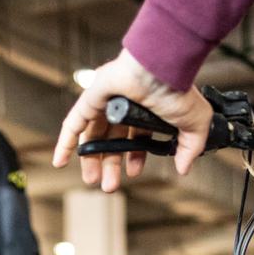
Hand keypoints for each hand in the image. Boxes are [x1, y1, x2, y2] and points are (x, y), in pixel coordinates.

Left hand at [53, 48, 212, 191]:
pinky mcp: (91, 98)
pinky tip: (60, 161)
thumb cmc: (178, 90)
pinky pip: (74, 123)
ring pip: (93, 134)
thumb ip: (189, 148)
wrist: (162, 69)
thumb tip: (184, 169)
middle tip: (109, 186)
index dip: (134, 156)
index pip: (135, 136)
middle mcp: (124, 105)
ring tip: (93, 181)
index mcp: (146, 109)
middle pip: (112, 139)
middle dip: (110, 164)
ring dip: (91, 159)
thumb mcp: (193, 125)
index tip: (134, 172)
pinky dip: (66, 142)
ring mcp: (106, 101)